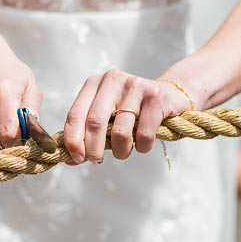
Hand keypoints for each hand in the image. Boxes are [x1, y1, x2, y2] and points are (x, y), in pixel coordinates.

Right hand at [0, 27, 41, 148]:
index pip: (8, 132)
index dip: (20, 142)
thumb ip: (33, 111)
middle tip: (16, 125)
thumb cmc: (8, 73)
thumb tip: (34, 136)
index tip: (25, 140)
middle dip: (10, 139)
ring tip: (1, 116)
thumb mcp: (29, 85)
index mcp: (3, 91)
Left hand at [61, 67, 195, 163]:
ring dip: (120, 151)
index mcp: (95, 83)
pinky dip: (141, 147)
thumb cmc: (133, 111)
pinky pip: (143, 134)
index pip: (76, 114)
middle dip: (93, 149)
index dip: (72, 140)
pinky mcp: (156, 97)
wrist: (171, 96)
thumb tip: (70, 160)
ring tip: (123, 152)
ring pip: (119, 132)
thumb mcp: (107, 116)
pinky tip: (143, 145)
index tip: (76, 159)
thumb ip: (88, 134)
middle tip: (96, 161)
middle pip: (94, 122)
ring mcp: (136, 86)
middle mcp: (113, 80)